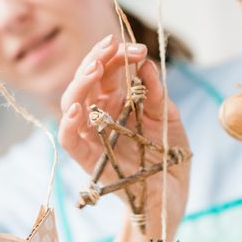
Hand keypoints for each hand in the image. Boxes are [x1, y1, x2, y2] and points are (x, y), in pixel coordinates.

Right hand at [58, 36, 190, 240]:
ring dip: (79, 84)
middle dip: (96, 59)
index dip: (117, 55)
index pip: (109, 70)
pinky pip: (70, 141)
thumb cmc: (169, 156)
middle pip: (87, 81)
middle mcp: (101, 115)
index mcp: (119, 101)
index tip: (136, 49)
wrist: (173, 195)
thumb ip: (157, 93)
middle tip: (111, 47)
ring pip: (72, 105)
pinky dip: (68, 125)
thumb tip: (145, 64)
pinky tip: (76, 109)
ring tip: (94, 68)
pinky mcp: (89, 160)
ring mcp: (93, 136)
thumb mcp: (169, 118)